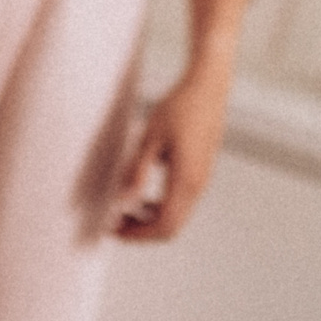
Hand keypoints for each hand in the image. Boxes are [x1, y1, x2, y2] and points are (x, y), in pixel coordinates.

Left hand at [113, 71, 230, 240]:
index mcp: (186, 179)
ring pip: (177, 216)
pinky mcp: (200, 171)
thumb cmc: (179, 106)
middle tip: (115, 223)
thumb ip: (137, 171)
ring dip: (150, 219)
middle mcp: (198, 185)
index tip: (113, 229)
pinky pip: (181, 202)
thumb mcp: (150, 136)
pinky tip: (141, 194)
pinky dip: (160, 206)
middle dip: (142, 231)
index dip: (137, 234)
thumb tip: (123, 201)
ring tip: (124, 209)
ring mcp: (202, 179)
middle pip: (171, 227)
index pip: (163, 225)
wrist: (208, 86)